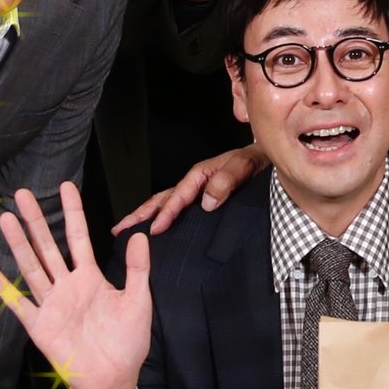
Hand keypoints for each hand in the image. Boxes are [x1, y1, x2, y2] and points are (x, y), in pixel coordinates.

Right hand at [0, 182, 152, 388]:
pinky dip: (4, 288)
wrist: (114, 378)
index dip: (72, 213)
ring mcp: (51, 304)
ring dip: (19, 244)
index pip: (78, 238)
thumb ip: (137, 269)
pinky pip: (19, 304)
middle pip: (48, 246)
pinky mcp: (40, 326)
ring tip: (5, 219)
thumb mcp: (139, 301)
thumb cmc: (127, 342)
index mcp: (90, 278)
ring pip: (32, 267)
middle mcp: (67, 286)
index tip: (65, 187)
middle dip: (36, 220)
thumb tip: (140, 235)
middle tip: (21, 193)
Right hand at [112, 144, 266, 235]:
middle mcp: (194, 183)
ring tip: (126, 230)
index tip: (155, 229)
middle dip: (140, 215)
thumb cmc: (256, 160)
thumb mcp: (244, 166)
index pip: (178, 197)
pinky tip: (155, 229)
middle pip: (161, 199)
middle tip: (120, 230)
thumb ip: (227, 181)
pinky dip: (161, 216)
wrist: (268, 158)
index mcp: (200, 175)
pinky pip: (177, 208)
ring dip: (145, 216)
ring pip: (164, 203)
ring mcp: (196, 191)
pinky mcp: (202, 199)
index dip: (166, 213)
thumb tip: (207, 202)